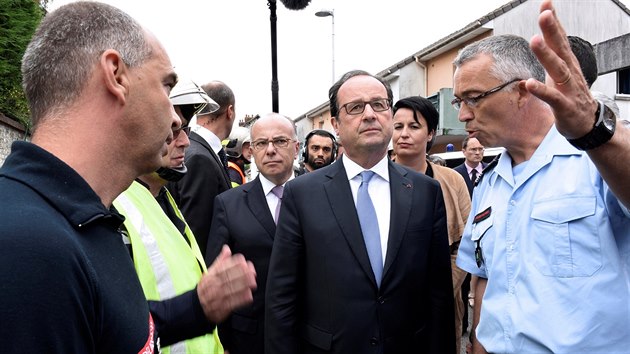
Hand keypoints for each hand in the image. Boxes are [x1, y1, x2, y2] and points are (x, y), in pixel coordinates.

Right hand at [197, 245, 256, 322]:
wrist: (197, 306)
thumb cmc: (207, 287)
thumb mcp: (210, 272)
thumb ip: (221, 261)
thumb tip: (227, 248)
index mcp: (211, 276)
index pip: (222, 268)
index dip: (234, 264)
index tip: (244, 262)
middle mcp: (213, 286)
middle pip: (227, 279)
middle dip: (241, 275)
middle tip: (252, 272)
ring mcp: (217, 297)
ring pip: (230, 290)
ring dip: (242, 286)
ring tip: (253, 282)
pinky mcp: (221, 308)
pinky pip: (231, 304)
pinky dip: (240, 300)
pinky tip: (249, 296)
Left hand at [525, 0, 597, 138]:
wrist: (587, 123)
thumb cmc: (570, 97)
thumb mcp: (559, 73)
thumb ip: (551, 55)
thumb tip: (540, 36)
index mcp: (566, 63)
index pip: (560, 39)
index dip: (554, 22)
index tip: (546, 4)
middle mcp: (569, 72)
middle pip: (560, 48)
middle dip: (552, 31)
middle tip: (544, 15)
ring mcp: (568, 89)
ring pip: (558, 69)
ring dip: (546, 55)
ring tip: (535, 40)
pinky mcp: (564, 106)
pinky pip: (552, 97)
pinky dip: (541, 90)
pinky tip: (529, 83)